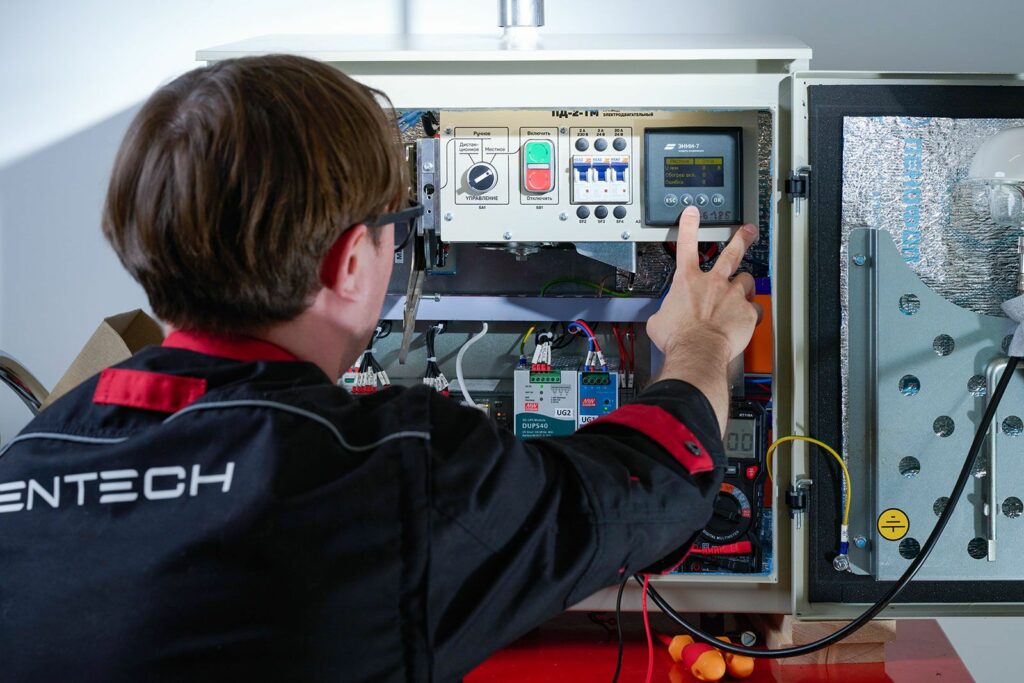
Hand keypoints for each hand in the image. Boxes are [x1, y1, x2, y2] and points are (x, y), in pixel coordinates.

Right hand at [646, 206, 761, 432]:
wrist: (697, 351)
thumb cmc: (677, 338)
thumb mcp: (658, 321)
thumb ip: (665, 312)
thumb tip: (664, 317)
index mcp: (687, 281)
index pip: (686, 245)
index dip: (689, 225)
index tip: (692, 213)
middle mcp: (712, 283)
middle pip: (730, 253)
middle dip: (740, 238)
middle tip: (747, 230)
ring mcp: (732, 295)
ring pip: (746, 280)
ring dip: (745, 285)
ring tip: (745, 290)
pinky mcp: (747, 312)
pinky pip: (756, 309)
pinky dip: (753, 313)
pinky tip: (748, 319)